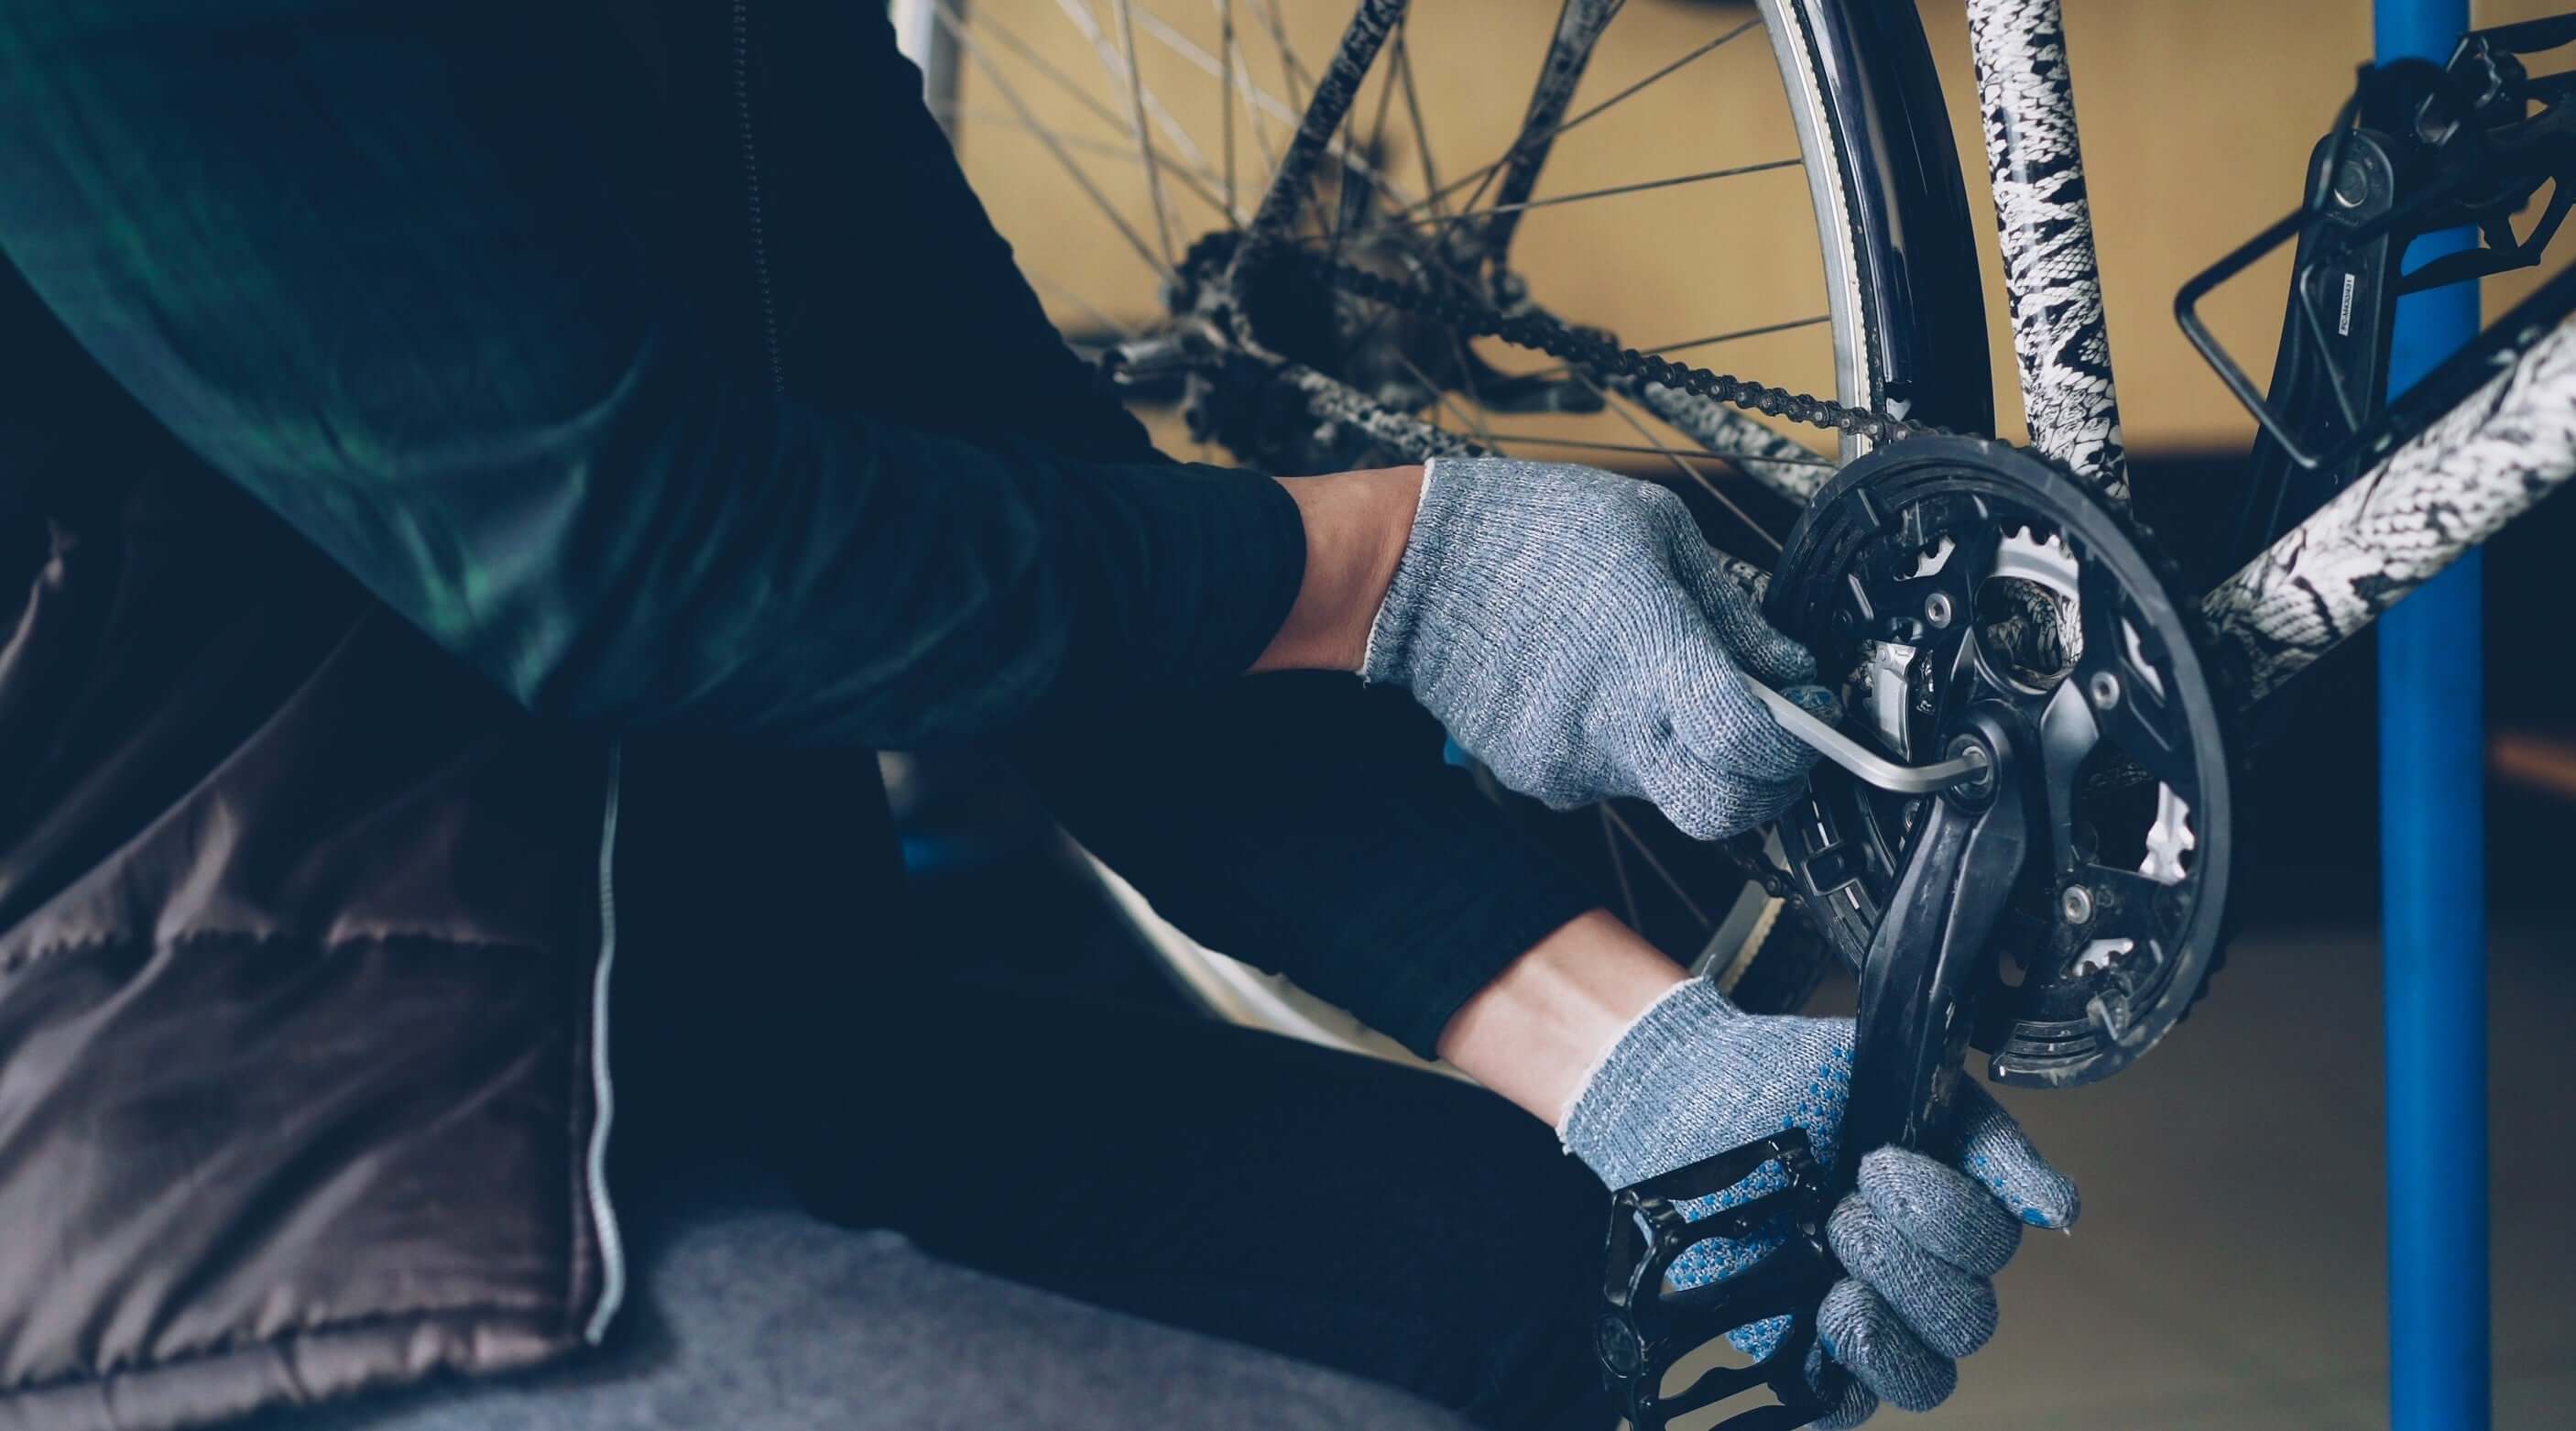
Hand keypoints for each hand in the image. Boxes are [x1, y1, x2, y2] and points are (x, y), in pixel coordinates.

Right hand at [1356, 456, 1821, 838]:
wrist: (1413, 569)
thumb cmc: (1532, 531)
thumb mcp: (1656, 531)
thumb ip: (1734, 611)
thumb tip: (1788, 668)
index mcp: (1653, 657)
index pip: (1752, 750)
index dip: (1796, 747)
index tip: (1805, 720)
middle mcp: (1613, 728)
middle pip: (1720, 811)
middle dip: (1759, 785)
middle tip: (1764, 740)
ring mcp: (1568, 762)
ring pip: (1662, 789)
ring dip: (1680, 750)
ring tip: (1650, 679)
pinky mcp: (1531, 776)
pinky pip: (1603, 777)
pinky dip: (1617, 744)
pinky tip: (1593, 687)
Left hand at [1559, 979, 2078, 1427]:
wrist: (1676, 1094)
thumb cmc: (1779, 1079)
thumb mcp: (1884, 1073)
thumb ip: (1975, 1131)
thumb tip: (2058, 1206)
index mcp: (1943, 1202)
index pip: (1994, 1244)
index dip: (1947, 1214)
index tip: (1879, 1162)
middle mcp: (1913, 1266)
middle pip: (1968, 1317)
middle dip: (1908, 1262)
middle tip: (1842, 1212)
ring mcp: (1861, 1312)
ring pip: (1927, 1374)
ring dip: (1887, 1329)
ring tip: (1832, 1278)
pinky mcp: (1802, 1351)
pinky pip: (1848, 1404)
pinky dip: (1845, 1385)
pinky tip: (1819, 1332)